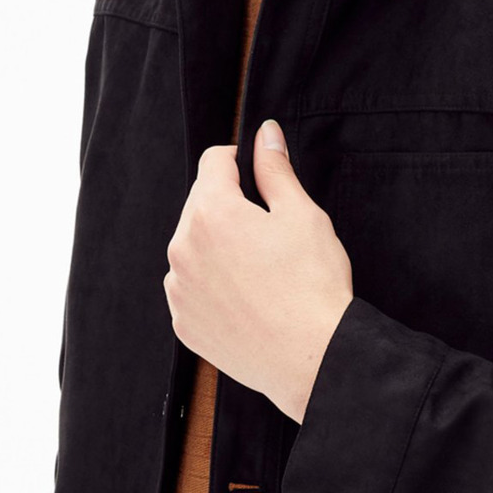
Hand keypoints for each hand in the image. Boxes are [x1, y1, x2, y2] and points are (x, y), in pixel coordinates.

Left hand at [163, 119, 353, 422]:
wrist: (312, 359)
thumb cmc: (312, 286)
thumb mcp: (301, 215)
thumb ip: (275, 170)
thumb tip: (265, 133)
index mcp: (211, 213)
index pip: (213, 162)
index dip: (239, 160)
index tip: (258, 173)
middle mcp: (183, 249)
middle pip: (200, 204)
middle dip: (230, 206)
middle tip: (270, 230)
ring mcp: (179, 290)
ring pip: (194, 248)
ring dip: (218, 246)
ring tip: (260, 269)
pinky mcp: (184, 323)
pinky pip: (192, 288)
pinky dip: (213, 285)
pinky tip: (248, 297)